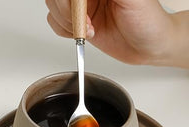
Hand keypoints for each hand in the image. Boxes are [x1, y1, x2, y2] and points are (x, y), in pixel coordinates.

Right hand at [45, 0, 188, 67]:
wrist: (149, 46)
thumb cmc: (148, 21)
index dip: (72, 1)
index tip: (82, 10)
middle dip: (68, 11)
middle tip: (86, 23)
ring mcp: (83, 5)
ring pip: (54, 8)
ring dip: (67, 23)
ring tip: (89, 29)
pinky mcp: (79, 21)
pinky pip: (55, 22)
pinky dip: (64, 31)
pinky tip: (83, 33)